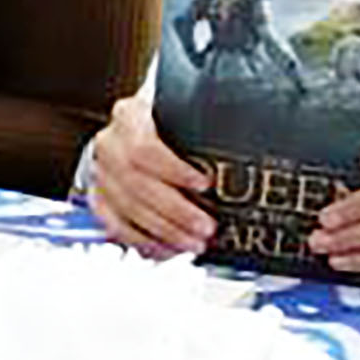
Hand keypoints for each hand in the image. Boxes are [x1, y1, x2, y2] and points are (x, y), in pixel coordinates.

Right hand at [82, 91, 217, 257]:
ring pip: (126, 208)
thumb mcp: (187, 111)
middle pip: (136, 182)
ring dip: (163, 231)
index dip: (174, 169)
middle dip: (174, 210)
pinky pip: (115, 225)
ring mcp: (101, 172)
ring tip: (194, 243)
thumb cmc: (170, 123)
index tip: (204, 184)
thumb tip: (259, 127)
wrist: (138, 130)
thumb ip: (212, 117)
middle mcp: (109, 143)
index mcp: (130, 115)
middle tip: (206, 226)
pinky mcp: (100, 199)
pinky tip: (167, 248)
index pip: (143, 146)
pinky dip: (143, 241)